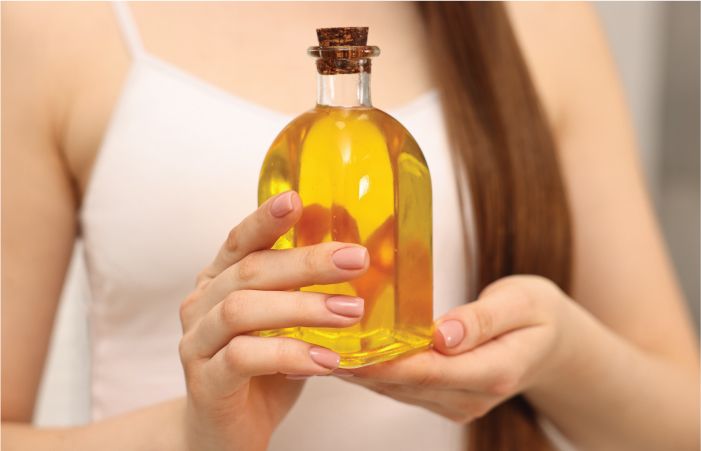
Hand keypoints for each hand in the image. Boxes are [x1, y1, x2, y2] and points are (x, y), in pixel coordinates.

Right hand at [178, 191, 368, 450]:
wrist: (224, 431)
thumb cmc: (262, 369)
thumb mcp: (288, 324)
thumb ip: (307, 292)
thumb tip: (364, 255)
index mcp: (219, 281)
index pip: (240, 241)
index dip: (265, 218)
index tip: (296, 198)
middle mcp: (201, 305)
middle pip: (250, 271)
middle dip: (306, 262)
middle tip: (356, 260)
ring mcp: (197, 343)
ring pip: (242, 310)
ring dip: (302, 307)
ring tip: (350, 311)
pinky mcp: (206, 382)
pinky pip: (243, 359)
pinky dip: (289, 355)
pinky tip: (327, 360)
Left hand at [339, 275, 572, 422]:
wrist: (551, 343)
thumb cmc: (537, 313)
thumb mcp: (521, 302)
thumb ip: (483, 319)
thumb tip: (445, 335)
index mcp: (494, 372)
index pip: (429, 370)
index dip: (385, 360)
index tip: (347, 346)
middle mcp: (471, 397)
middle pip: (405, 384)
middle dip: (359, 365)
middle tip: (314, 342)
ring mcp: (457, 404)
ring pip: (398, 390)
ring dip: (359, 371)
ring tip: (317, 345)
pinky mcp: (444, 399)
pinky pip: (402, 388)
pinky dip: (374, 371)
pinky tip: (346, 353)